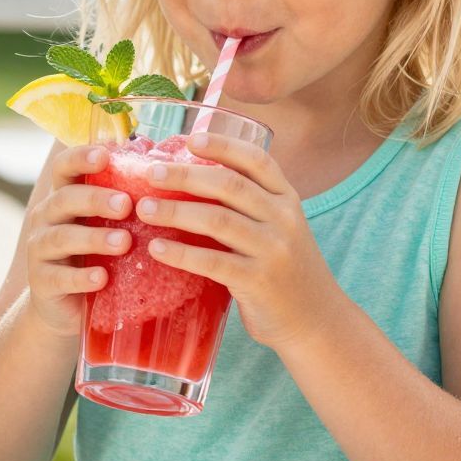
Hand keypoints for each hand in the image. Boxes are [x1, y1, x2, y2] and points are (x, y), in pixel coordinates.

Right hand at [22, 144, 132, 339]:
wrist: (68, 308)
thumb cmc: (97, 256)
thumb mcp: (108, 225)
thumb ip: (125, 201)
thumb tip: (166, 168)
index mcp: (64, 196)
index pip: (64, 168)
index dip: (80, 158)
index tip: (105, 155)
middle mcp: (46, 218)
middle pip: (64, 199)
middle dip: (95, 199)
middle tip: (126, 205)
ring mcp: (39, 250)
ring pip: (61, 237)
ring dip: (93, 238)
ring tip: (123, 242)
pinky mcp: (41, 282)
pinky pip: (59, 277)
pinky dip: (81, 277)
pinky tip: (102, 278)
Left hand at [134, 132, 342, 349]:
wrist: (316, 321)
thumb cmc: (284, 271)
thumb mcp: (279, 229)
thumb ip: (248, 207)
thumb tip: (189, 183)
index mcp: (287, 199)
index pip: (257, 161)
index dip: (223, 146)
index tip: (190, 139)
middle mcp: (284, 219)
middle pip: (230, 185)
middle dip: (186, 176)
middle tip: (150, 173)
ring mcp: (273, 250)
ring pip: (218, 220)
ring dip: (176, 211)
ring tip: (144, 209)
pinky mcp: (259, 282)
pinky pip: (213, 262)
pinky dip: (181, 253)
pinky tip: (157, 249)